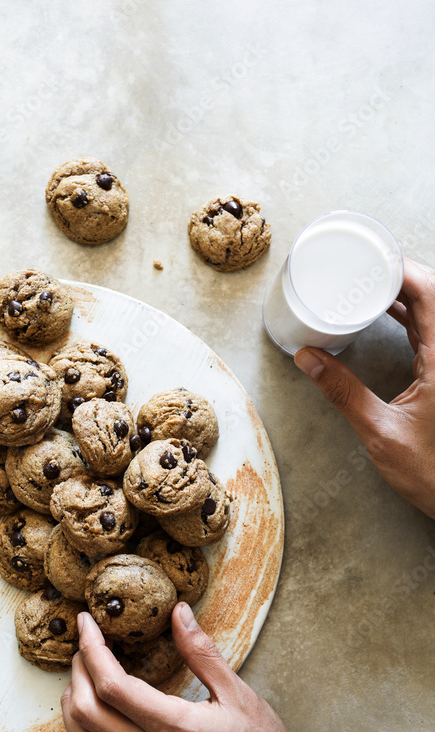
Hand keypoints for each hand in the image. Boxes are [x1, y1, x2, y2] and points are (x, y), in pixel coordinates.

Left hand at [62, 606, 397, 731]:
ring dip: (72, 707)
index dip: (92, 650)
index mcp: (174, 727)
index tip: (88, 623)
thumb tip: (179, 612)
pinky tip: (92, 719)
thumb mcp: (241, 696)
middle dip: (77, 671)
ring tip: (82, 677)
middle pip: (88, 712)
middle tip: (85, 644)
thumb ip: (204, 654)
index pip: (113, 686)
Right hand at [294, 256, 434, 519]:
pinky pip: (432, 331)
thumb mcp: (380, 432)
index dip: (402, 269)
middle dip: (399, 275)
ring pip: (433, 312)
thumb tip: (308, 358)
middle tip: (363, 266)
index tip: (373, 258)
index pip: (430, 294)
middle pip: (433, 296)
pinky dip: (411, 316)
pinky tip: (388, 316)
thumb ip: (343, 392)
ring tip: (369, 286)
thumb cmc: (433, 473)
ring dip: (405, 295)